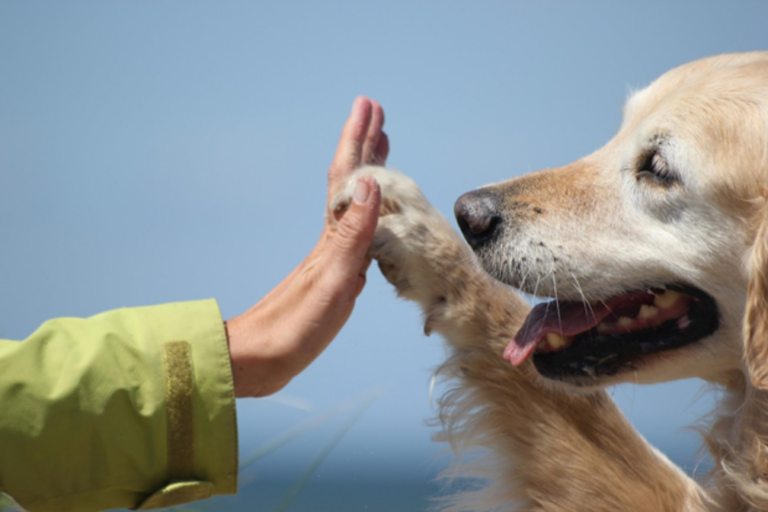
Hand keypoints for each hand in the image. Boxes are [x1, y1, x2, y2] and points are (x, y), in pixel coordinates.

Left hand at [225, 97, 388, 397]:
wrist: (261, 361)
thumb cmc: (295, 326)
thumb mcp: (332, 279)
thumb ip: (353, 234)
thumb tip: (372, 182)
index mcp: (333, 237)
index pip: (348, 177)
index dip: (358, 141)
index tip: (368, 106)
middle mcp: (332, 239)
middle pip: (350, 182)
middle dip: (364, 145)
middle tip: (376, 113)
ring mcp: (332, 256)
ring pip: (355, 203)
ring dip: (368, 173)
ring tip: (380, 151)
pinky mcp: (334, 276)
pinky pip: (358, 230)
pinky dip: (370, 212)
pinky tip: (374, 216)